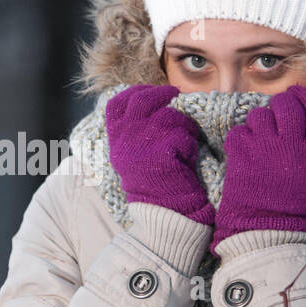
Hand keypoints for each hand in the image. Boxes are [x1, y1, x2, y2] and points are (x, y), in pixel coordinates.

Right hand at [106, 84, 214, 226]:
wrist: (164, 214)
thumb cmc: (155, 184)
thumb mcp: (134, 156)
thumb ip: (135, 131)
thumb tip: (149, 101)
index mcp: (115, 141)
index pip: (117, 104)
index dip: (134, 92)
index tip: (151, 91)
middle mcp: (124, 140)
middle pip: (141, 100)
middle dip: (162, 94)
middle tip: (176, 95)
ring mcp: (140, 145)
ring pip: (168, 115)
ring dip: (182, 124)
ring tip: (185, 141)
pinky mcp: (161, 152)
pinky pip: (182, 133)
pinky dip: (190, 143)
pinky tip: (187, 158)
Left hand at [211, 84, 305, 253]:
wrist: (266, 225)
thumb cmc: (292, 202)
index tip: (298, 93)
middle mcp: (290, 144)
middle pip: (287, 105)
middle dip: (281, 104)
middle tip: (277, 112)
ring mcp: (264, 146)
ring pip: (260, 114)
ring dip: (259, 122)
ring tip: (260, 138)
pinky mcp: (240, 151)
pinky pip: (239, 130)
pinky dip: (241, 137)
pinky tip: (245, 150)